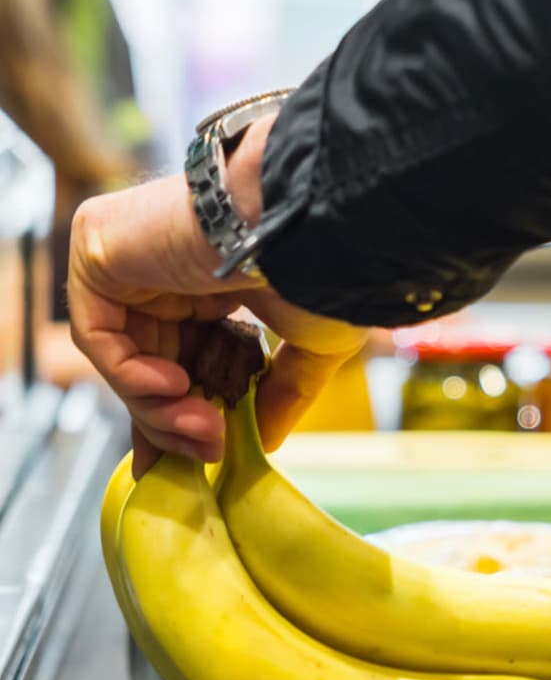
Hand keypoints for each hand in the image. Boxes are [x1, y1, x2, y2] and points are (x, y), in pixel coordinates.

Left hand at [68, 171, 365, 474]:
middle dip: (171, 421)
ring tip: (205, 430)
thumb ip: (284, 391)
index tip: (190, 461)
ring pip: (122, 360)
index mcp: (210, 286)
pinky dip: (130, 375)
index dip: (178, 415)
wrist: (306, 218)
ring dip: (159, 408)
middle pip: (147, 366)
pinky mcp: (99, 250)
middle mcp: (164, 272)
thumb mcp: (312, 345)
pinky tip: (173, 387)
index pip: (178, 359)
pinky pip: (98, 336)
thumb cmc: (323, 263)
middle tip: (206, 453)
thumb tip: (267, 440)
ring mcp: (130, 259)